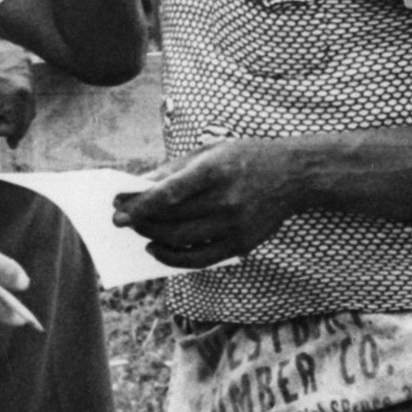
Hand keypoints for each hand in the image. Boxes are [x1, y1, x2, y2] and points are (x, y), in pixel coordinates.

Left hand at [110, 139, 303, 267]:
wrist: (294, 175)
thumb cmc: (246, 158)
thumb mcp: (211, 152)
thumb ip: (174, 170)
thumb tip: (139, 187)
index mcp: (217, 170)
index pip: (171, 193)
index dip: (141, 205)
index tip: (117, 210)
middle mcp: (227, 200)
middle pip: (172, 219)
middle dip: (141, 221)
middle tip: (122, 220)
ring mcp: (235, 225)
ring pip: (181, 241)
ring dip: (152, 238)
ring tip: (138, 231)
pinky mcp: (241, 244)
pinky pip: (199, 259)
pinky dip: (172, 258)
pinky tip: (156, 249)